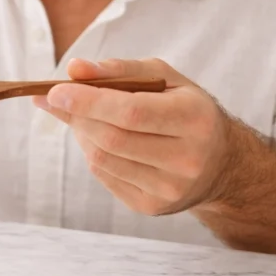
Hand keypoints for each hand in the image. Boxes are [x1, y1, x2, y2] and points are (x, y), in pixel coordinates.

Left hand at [34, 58, 238, 215]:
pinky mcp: (152, 207)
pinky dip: (93, 153)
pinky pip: (104, 176)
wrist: (221, 163)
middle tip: (58, 98)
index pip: (132, 113)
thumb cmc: (185, 109)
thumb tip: (74, 69)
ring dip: (82, 133)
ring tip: (86, 117)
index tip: (55, 90)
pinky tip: (101, 139)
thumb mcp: (165, 78)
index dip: (89, 102)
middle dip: (77, 115)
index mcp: (194, 119)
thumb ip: (120, 70)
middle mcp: (187, 159)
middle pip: (112, 138)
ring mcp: (169, 189)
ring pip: (102, 159)